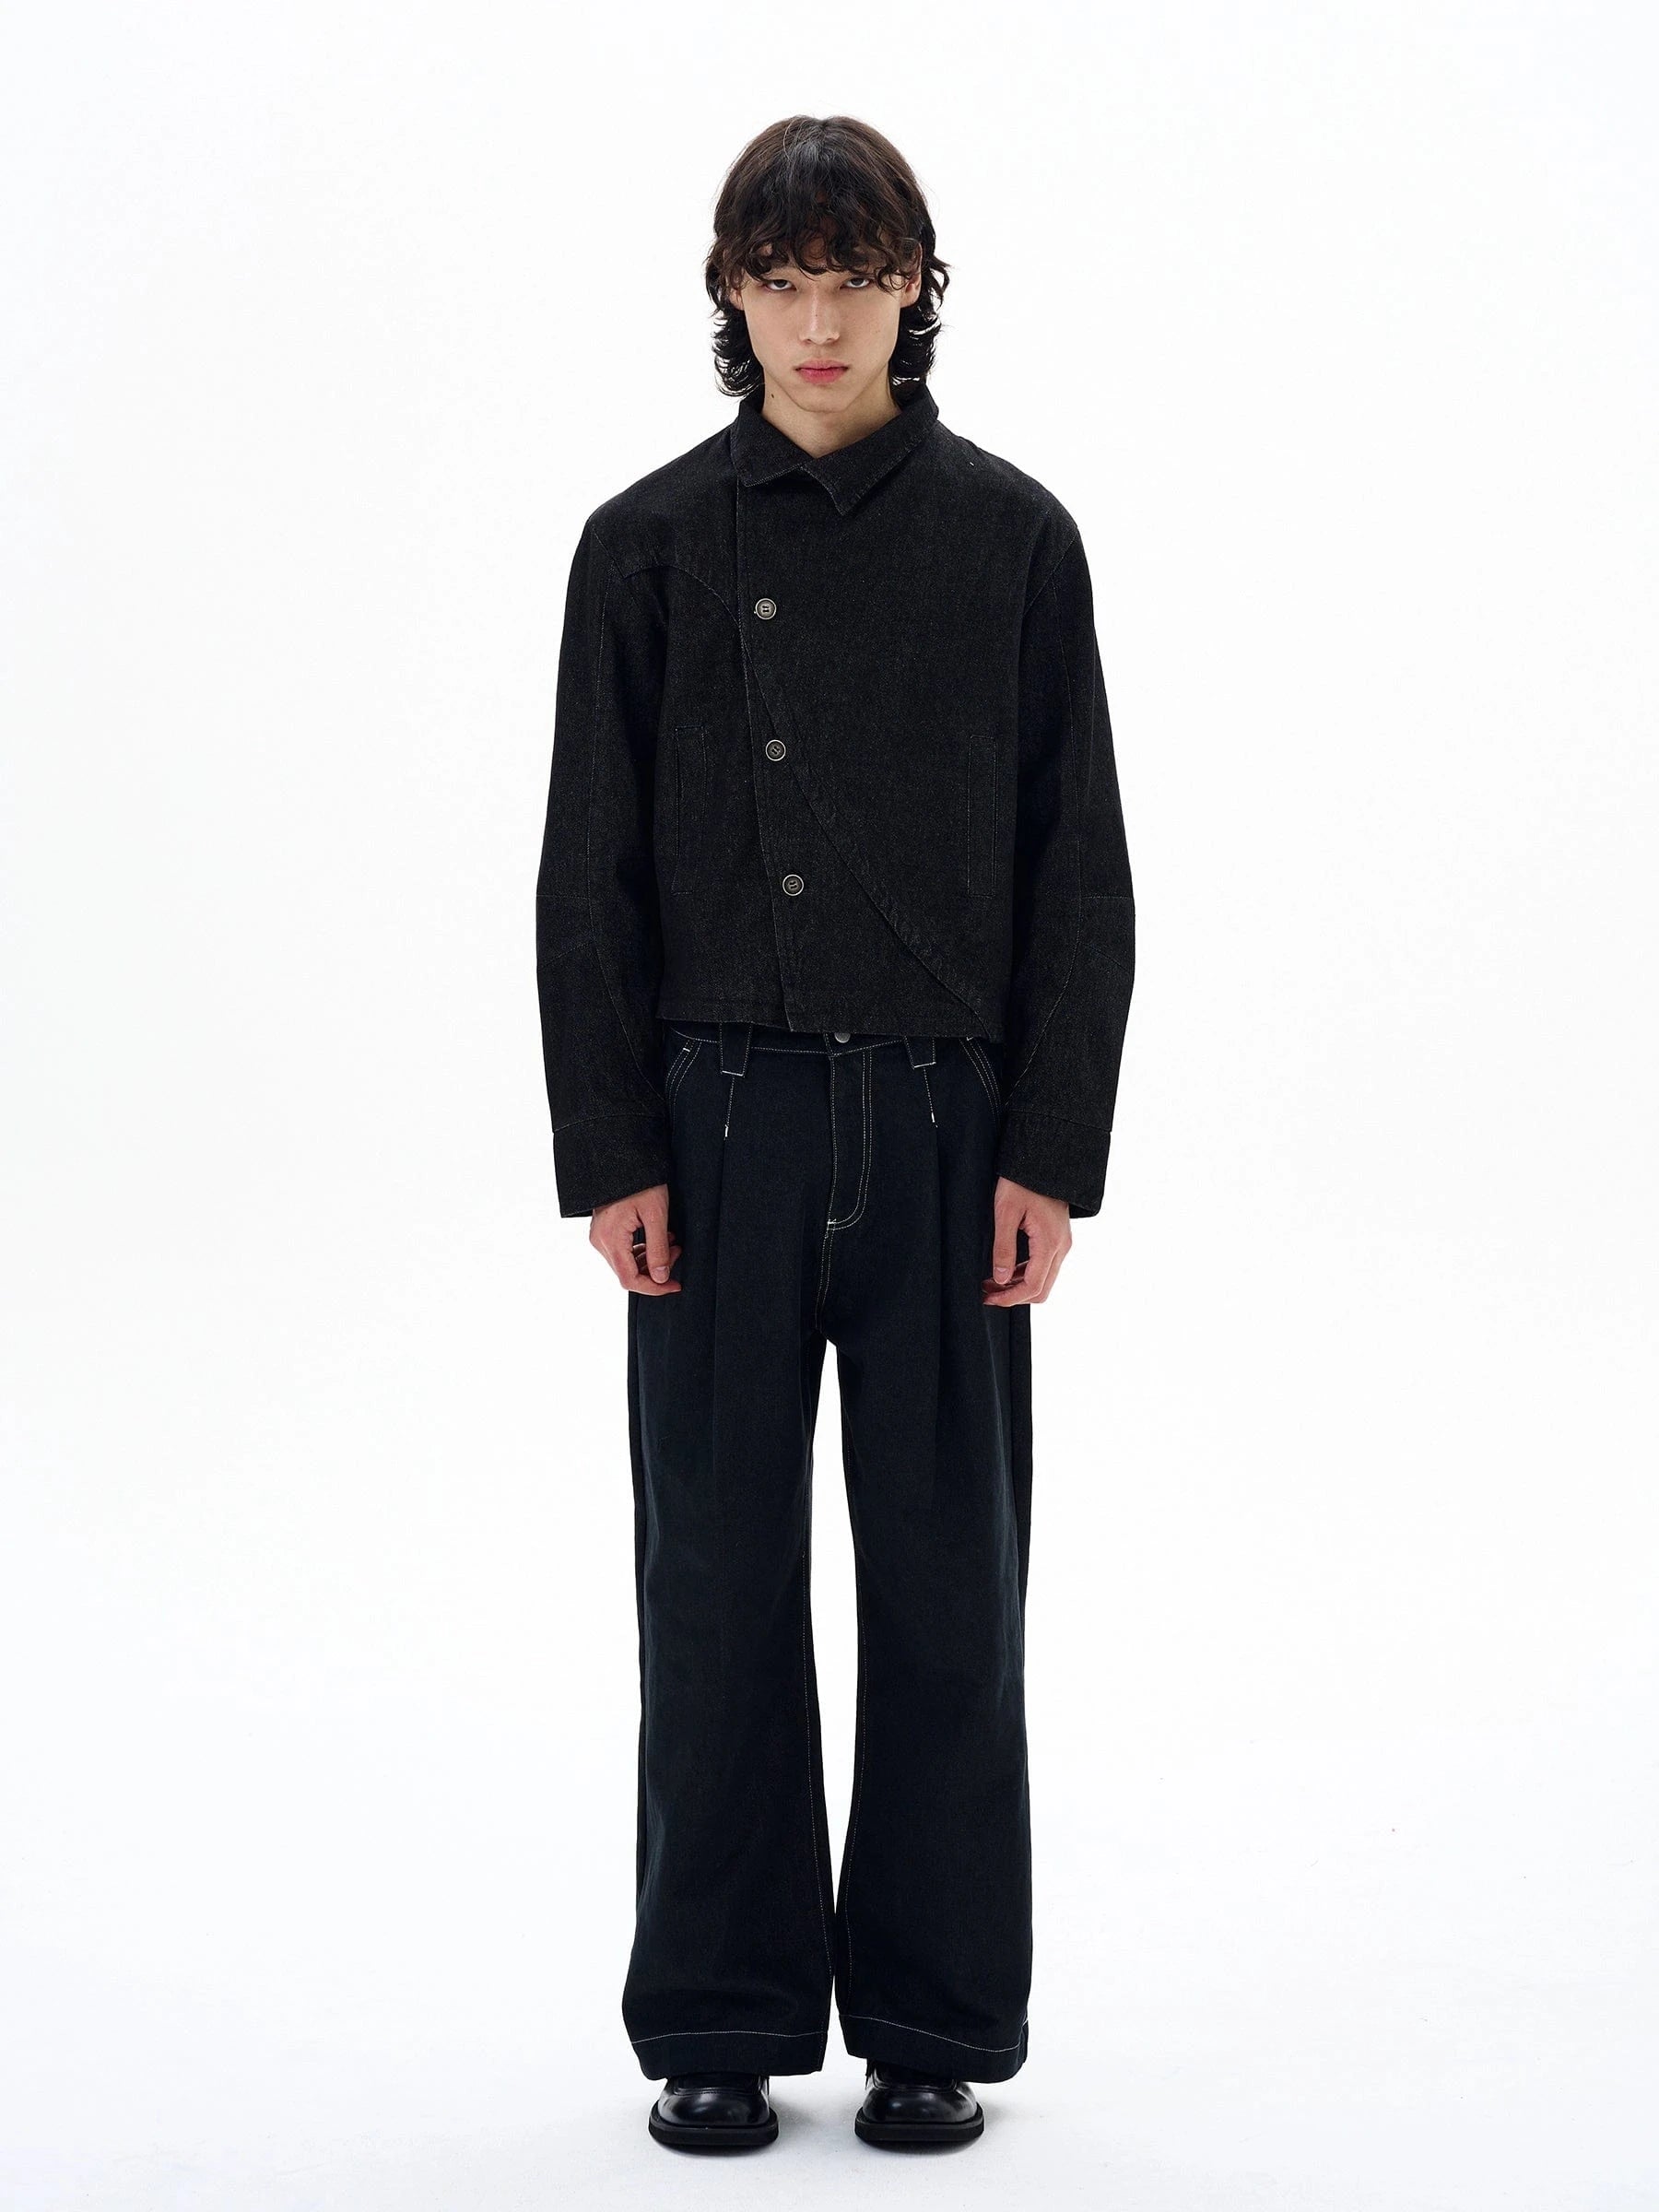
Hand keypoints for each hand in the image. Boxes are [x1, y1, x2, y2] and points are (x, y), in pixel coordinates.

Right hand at [591, 1184, 681, 1292]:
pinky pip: (622, 1251)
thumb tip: (660, 1278)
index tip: (674, 1285)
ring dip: (650, 1259)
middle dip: (656, 1270)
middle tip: (677, 1252)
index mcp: (610, 1239)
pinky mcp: (603, 1230)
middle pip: (628, 1273)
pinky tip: (657, 1238)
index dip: (654, 1288)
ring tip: (671, 1243)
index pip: (630, 1280)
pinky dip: (641, 1250)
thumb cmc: (641, 1182)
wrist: (625, 1158)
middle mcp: (600, 1241)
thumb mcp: (656, 1215)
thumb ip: (658, 1249)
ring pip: (626, 1263)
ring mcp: (599, 1236)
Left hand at [981, 1179, 1070, 1304]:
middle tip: (987, 1294)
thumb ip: (1003, 1247)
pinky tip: (1005, 1270)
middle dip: (1014, 1296)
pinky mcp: (1057, 1238)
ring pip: (1044, 1279)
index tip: (988, 1298)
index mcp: (1049, 1242)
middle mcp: (1061, 1247)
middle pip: (1042, 1289)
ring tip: (990, 1283)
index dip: (1009, 1298)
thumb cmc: (1021, 1181)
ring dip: (1018, 1286)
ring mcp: (1062, 1243)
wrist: (1043, 1160)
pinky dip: (1025, 1274)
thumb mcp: (1005, 1212)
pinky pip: (1044, 1266)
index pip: (1033, 1286)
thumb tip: (1000, 1279)